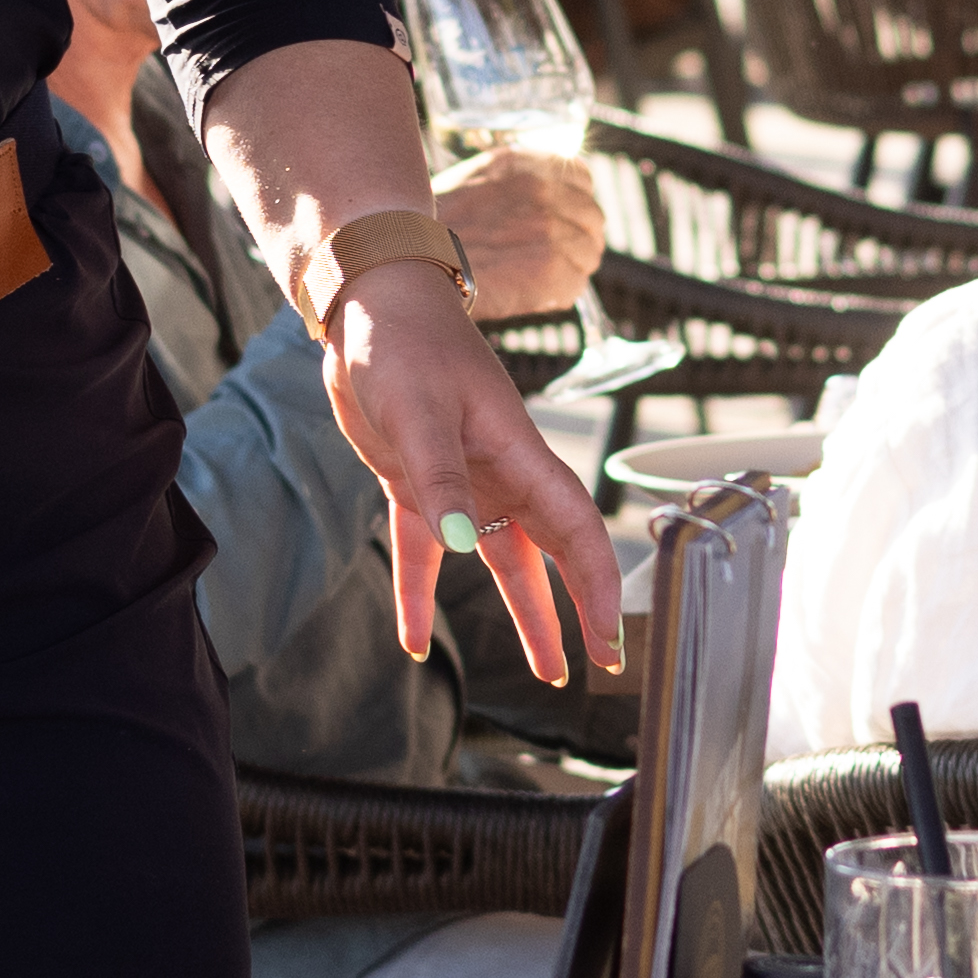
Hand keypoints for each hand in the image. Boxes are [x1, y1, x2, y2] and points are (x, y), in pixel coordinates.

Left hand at [320, 266, 611, 679]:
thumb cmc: (405, 342)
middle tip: (600, 663)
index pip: (575, 528)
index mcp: (518, 453)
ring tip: (544, 671)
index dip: (597, 584)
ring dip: (523, 614)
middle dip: (577, 610)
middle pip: (551, 554)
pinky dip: (420, 595)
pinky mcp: (417, 483)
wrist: (368, 307)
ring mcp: (461, 481)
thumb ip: (440, 476)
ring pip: (501, 562)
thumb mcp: (420, 409)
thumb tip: (460, 541)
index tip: (610, 637)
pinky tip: (414, 640)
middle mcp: (500, 475)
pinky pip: (425, 552)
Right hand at [439, 145, 601, 323]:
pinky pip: (576, 285)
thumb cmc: (433, 229)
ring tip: (543, 277)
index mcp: (525, 165)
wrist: (411, 263)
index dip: (579, 200)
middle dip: (581, 236)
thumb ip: (514, 184)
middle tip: (559, 255)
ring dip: (572, 266)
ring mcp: (551, 229)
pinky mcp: (552, 268)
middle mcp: (542, 191)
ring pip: (589, 252)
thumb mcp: (474, 183)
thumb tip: (546, 202)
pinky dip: (561, 293)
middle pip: (592, 216)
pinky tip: (535, 293)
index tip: (569, 217)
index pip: (581, 177)